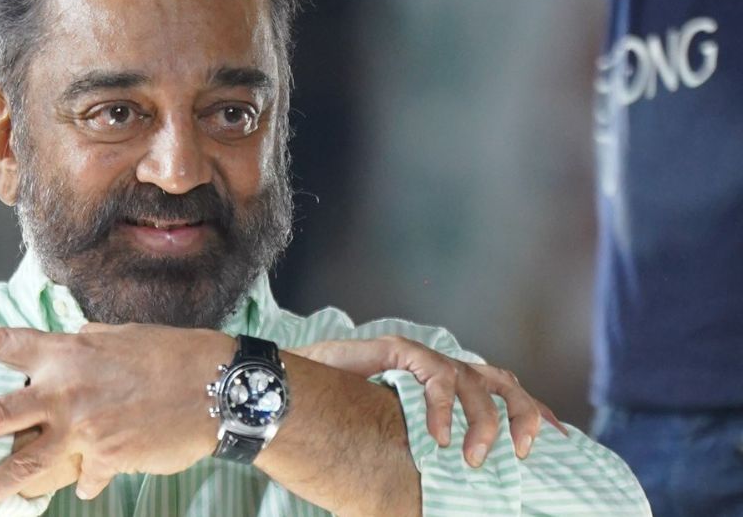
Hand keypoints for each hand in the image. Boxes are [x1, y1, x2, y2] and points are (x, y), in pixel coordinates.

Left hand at [0, 323, 234, 516]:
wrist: (219, 388)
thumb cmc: (172, 353)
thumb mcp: (119, 337)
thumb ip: (83, 345)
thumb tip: (65, 346)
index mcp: (67, 351)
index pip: (6, 345)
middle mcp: (66, 390)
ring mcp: (85, 429)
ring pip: (23, 465)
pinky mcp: (107, 459)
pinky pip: (84, 477)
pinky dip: (83, 481)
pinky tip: (86, 484)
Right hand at [290, 336, 565, 466]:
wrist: (290, 396)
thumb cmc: (338, 428)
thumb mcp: (392, 457)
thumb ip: (421, 474)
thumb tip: (441, 506)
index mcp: (448, 391)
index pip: (503, 396)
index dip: (534, 415)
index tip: (562, 441)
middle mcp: (441, 371)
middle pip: (504, 382)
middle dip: (523, 415)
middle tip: (523, 452)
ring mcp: (421, 359)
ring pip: (476, 379)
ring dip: (485, 420)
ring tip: (474, 457)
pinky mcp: (399, 350)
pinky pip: (437, 374)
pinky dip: (443, 407)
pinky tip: (436, 437)